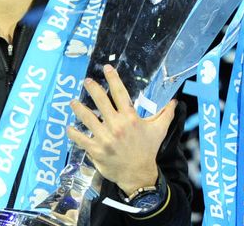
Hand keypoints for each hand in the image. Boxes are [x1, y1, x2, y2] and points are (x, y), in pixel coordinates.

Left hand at [67, 64, 176, 195]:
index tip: (107, 68)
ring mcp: (105, 137)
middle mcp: (116, 125)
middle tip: (86, 81)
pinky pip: (81, 138)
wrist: (139, 174)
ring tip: (73, 102)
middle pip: (100, 101)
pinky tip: (69, 127)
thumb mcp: (158, 131)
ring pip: (87, 118)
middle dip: (92, 88)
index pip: (120, 93)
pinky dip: (73, 133)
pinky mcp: (96, 149)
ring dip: (78, 108)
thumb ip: (165, 114)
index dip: (113, 79)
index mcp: (130, 118)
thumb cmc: (148, 150)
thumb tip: (174, 101)